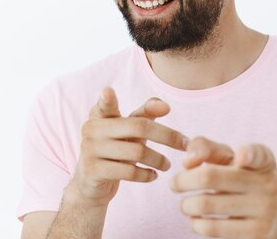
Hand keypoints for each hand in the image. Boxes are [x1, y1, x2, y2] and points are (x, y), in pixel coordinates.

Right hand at [67, 87, 187, 208]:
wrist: (91, 184)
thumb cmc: (115, 150)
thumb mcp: (128, 131)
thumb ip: (146, 113)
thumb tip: (165, 106)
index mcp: (99, 115)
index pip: (105, 104)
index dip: (106, 98)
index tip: (108, 91)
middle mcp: (92, 129)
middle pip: (138, 127)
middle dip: (167, 136)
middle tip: (185, 144)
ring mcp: (90, 150)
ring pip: (137, 152)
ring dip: (159, 159)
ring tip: (167, 164)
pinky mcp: (94, 171)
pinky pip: (129, 172)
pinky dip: (147, 175)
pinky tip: (153, 175)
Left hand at [171, 137, 276, 238]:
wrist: (274, 221)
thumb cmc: (240, 181)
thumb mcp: (230, 160)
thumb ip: (206, 148)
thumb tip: (188, 161)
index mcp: (263, 162)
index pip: (258, 154)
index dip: (249, 154)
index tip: (240, 157)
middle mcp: (268, 185)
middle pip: (210, 177)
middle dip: (182, 181)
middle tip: (174, 184)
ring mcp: (265, 211)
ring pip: (205, 204)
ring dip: (186, 205)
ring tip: (185, 204)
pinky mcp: (256, 234)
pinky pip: (212, 228)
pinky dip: (195, 223)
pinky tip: (196, 220)